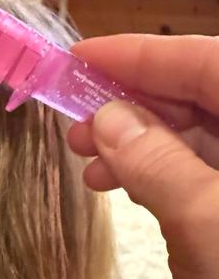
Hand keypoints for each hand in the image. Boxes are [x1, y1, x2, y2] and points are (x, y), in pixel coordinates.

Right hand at [67, 34, 218, 278]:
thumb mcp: (203, 221)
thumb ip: (155, 161)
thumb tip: (106, 117)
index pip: (206, 61)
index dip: (139, 56)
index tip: (78, 57)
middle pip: (200, 93)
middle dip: (132, 103)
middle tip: (73, 122)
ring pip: (195, 132)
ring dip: (137, 140)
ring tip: (86, 159)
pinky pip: (197, 168)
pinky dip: (155, 170)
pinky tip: (117, 181)